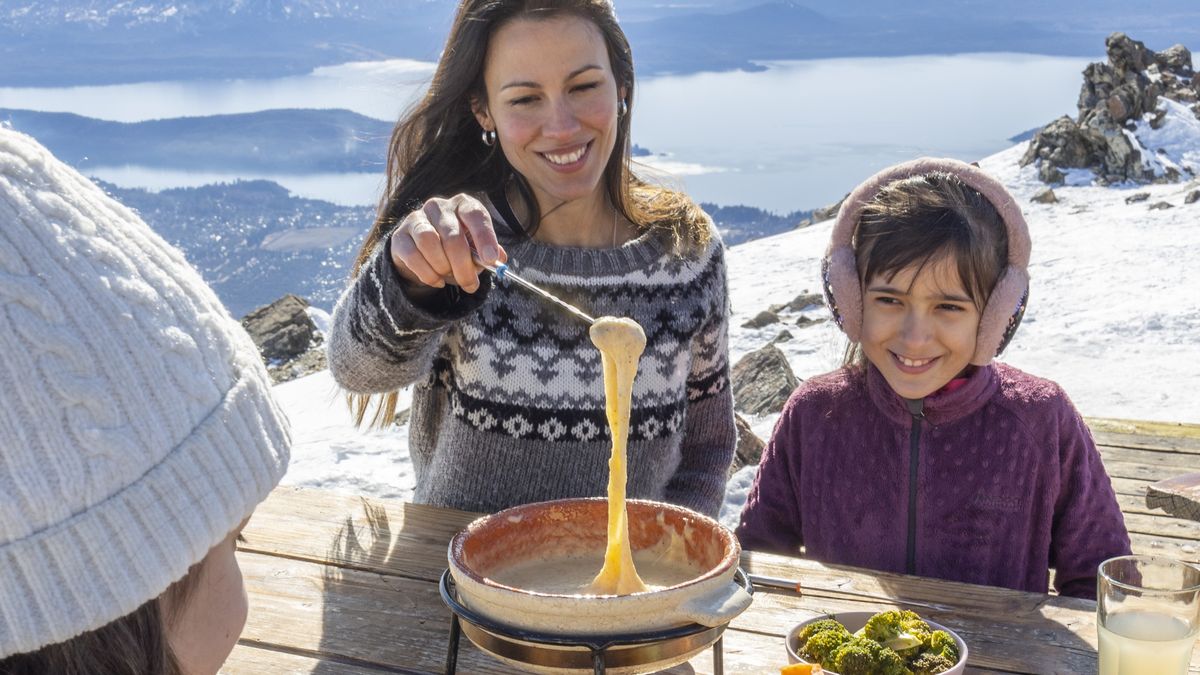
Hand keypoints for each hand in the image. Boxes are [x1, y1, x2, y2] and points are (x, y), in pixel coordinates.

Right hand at [388, 194, 507, 293]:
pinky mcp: (400, 236)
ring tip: (449, 277)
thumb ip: (487, 254)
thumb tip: (499, 260)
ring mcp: (416, 218)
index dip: (484, 237)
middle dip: (463, 266)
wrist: (422, 254)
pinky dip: (427, 274)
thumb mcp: (475, 250)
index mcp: (463, 205)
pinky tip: (436, 280)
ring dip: (443, 267)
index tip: (491, 259)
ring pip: (429, 242)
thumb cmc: (456, 249)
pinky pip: (413, 256)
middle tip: (470, 285)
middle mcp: (438, 206)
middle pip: (452, 235)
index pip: (475, 214)